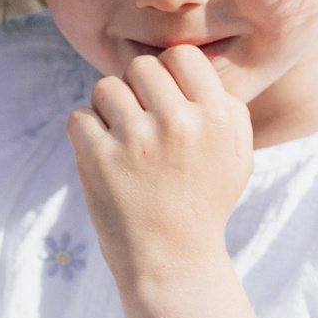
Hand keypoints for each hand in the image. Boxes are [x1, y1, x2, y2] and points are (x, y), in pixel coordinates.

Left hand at [68, 46, 253, 290]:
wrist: (172, 262)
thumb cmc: (204, 204)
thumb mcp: (238, 159)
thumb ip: (229, 109)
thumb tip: (196, 68)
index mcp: (215, 117)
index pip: (181, 54)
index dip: (169, 72)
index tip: (163, 98)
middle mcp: (177, 122)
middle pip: (140, 67)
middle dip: (137, 91)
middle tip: (141, 124)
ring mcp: (135, 140)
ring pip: (106, 88)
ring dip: (109, 111)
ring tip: (123, 142)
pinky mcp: (98, 158)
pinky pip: (79, 116)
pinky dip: (86, 133)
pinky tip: (103, 156)